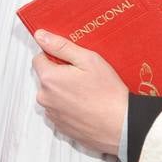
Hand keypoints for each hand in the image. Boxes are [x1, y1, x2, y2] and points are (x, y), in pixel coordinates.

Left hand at [32, 30, 126, 155]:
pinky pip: (59, 110)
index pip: (38, 59)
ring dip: (64, 92)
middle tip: (84, 78)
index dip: (55, 57)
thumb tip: (40, 36)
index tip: (72, 62)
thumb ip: (61, 46)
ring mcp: (51, 114)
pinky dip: (69, 107)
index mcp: (48, 78)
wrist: (122, 126)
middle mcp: (44, 97)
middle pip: (45, 78)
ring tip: (87, 94)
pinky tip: (86, 106)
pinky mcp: (60, 126)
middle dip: (60, 75)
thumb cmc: (108, 93)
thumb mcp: (88, 60)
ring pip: (52, 95)